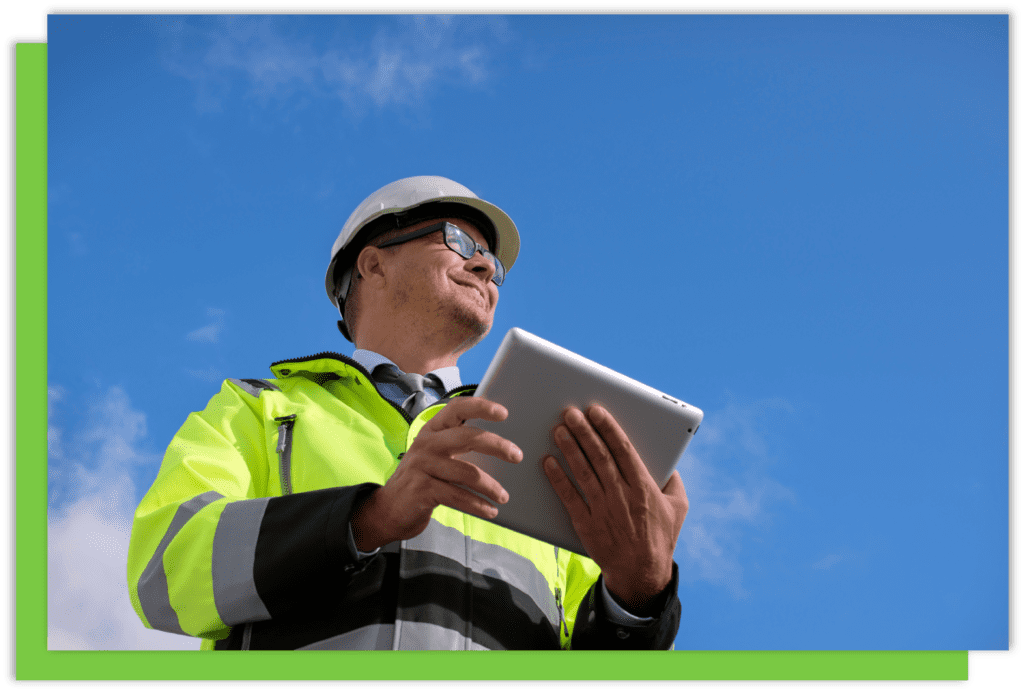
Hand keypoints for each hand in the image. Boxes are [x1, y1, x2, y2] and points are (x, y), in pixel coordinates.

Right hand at [351, 396, 522, 551]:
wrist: (386, 510)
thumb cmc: (420, 480)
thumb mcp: (434, 456)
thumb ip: (457, 444)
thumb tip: (500, 443)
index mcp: (431, 431)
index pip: (456, 409)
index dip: (480, 407)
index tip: (503, 412)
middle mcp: (426, 444)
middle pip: (467, 437)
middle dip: (496, 445)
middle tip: (517, 455)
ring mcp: (422, 466)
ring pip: (467, 472)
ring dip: (490, 486)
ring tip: (503, 496)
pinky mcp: (422, 490)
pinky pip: (458, 496)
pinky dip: (478, 505)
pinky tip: (490, 511)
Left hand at [542, 405, 688, 614]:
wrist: (641, 573)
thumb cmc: (661, 538)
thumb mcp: (678, 507)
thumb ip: (674, 481)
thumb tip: (669, 460)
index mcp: (644, 487)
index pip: (623, 449)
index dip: (608, 427)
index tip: (596, 411)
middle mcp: (622, 495)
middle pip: (599, 456)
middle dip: (584, 431)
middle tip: (570, 413)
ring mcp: (602, 509)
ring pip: (582, 471)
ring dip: (569, 448)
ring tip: (559, 430)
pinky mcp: (586, 524)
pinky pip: (569, 496)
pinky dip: (558, 478)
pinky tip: (548, 462)